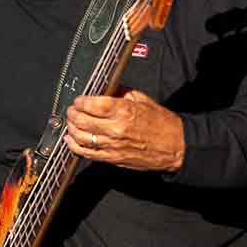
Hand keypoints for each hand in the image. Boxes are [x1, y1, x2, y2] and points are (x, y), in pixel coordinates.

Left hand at [65, 89, 184, 171]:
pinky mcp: (112, 158)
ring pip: (80, 137)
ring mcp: (112, 145)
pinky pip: (87, 153)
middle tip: (72, 110)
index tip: (79, 100)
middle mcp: (116, 129)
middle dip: (72, 113)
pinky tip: (71, 140)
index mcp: (124, 111)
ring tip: (71, 123)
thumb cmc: (162, 123)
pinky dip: (74, 146)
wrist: (175, 146)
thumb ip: (121, 92)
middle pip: (82, 120)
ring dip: (71, 128)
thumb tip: (104, 88)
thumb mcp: (142, 99)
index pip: (92, 104)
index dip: (80, 101)